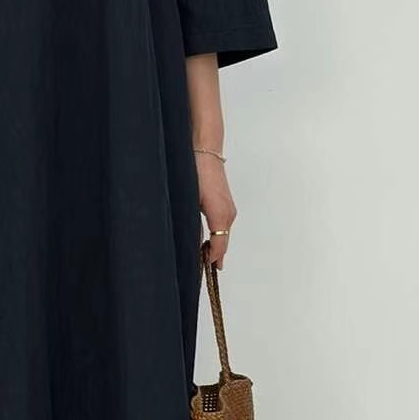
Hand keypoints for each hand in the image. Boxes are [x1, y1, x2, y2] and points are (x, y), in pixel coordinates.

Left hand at [196, 154, 236, 268]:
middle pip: (222, 242)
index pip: (219, 245)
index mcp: (220, 214)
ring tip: (201, 258)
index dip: (211, 259)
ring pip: (223, 233)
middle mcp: (229, 213)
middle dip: (212, 255)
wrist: (205, 151)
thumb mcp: (189, 200)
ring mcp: (229, 208)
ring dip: (214, 245)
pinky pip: (222, 224)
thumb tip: (193, 242)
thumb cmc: (195, 172)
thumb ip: (192, 224)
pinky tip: (205, 240)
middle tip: (199, 268)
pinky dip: (216, 234)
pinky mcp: (226, 203)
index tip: (202, 269)